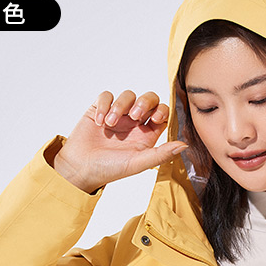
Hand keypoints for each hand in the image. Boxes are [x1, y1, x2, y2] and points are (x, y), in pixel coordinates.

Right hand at [53, 89, 187, 192]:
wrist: (81, 169)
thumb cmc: (109, 169)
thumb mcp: (138, 163)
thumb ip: (161, 154)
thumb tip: (184, 145)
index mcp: (146, 134)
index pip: (162, 112)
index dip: (162, 110)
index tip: (154, 119)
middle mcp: (134, 123)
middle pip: (148, 98)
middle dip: (144, 102)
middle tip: (135, 116)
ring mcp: (117, 115)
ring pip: (127, 95)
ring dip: (120, 106)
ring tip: (110, 124)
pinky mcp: (100, 109)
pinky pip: (107, 96)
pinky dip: (104, 105)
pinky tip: (100, 122)